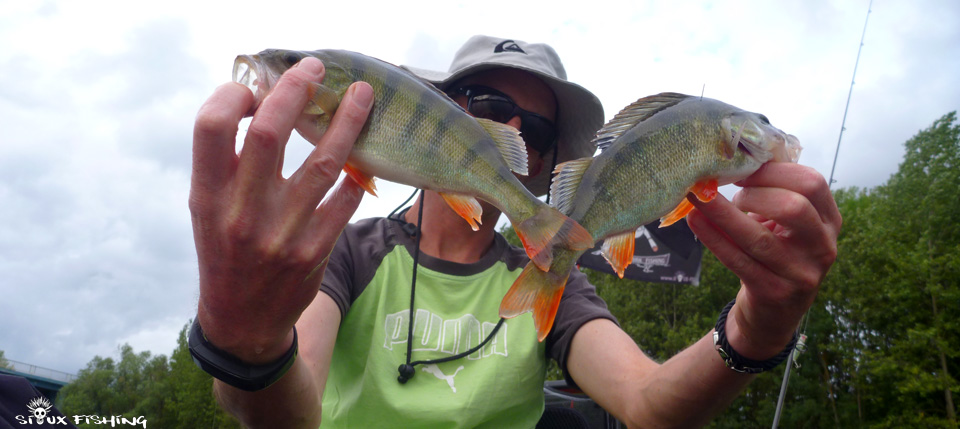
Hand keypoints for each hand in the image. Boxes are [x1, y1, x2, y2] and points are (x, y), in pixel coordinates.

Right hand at [189, 57, 372, 362]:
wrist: (242, 321)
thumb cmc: (225, 250)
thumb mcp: (209, 209)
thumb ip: (227, 162)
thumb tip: (263, 100)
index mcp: (207, 196)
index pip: (212, 125)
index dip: (235, 94)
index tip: (256, 86)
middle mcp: (241, 213)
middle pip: (271, 132)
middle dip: (297, 89)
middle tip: (316, 68)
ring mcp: (282, 233)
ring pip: (324, 162)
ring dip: (348, 122)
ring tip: (363, 96)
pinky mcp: (315, 251)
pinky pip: (345, 200)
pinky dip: (355, 174)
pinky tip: (360, 158)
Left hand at [686, 163, 840, 358]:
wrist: (774, 313)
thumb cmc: (776, 254)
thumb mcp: (786, 223)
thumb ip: (773, 192)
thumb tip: (733, 157)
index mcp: (830, 220)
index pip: (812, 183)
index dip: (774, 170)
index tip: (742, 167)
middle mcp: (823, 247)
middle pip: (795, 206)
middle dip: (756, 191)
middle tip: (729, 190)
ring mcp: (801, 273)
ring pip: (760, 238)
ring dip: (723, 213)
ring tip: (697, 197)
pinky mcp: (774, 293)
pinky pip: (738, 261)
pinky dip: (713, 238)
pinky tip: (695, 220)